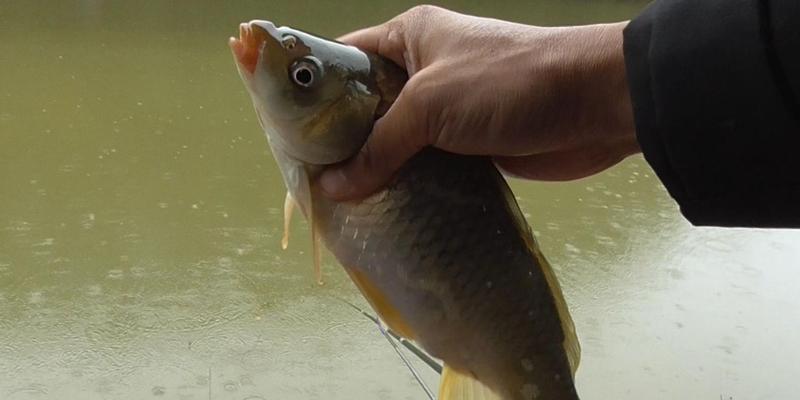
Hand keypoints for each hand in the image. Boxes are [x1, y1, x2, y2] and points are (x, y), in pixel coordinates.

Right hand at [320, 5, 638, 199]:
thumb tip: (333, 187)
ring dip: (376, 168)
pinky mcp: (469, 144)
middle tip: (312, 177)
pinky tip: (386, 210)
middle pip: (368, 106)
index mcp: (409, 39)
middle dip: (342, 140)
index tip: (289, 129)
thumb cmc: (507, 83)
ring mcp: (448, 110)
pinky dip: (408, 184)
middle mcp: (424, 71)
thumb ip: (379, 146)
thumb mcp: (430, 106)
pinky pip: (426, 164)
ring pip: (397, 140)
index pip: (345, 58)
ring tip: (341, 202)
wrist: (593, 104)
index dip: (315, 90)